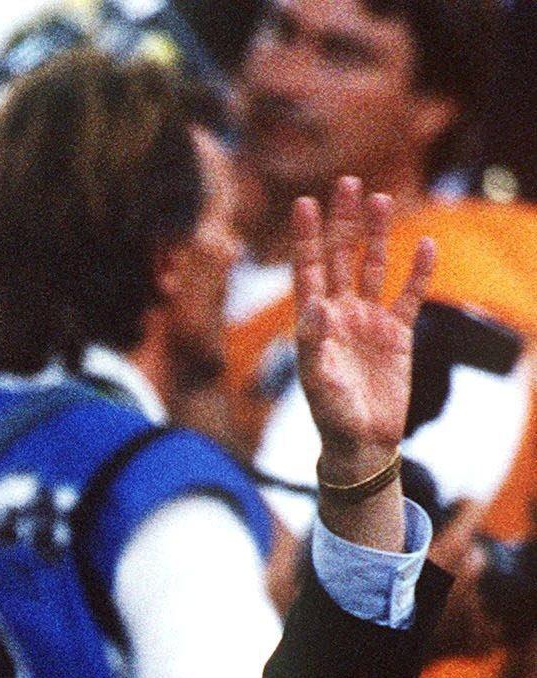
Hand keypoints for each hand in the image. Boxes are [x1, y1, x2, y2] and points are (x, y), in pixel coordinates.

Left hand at [294, 177, 433, 483]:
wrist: (363, 442)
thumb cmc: (331, 416)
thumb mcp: (316, 382)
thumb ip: (311, 343)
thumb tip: (314, 302)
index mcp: (314, 323)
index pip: (307, 271)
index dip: (305, 238)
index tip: (304, 203)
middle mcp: (340, 314)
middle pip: (340, 257)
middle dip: (342, 222)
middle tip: (346, 183)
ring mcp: (369, 320)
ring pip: (373, 267)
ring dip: (376, 235)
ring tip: (380, 199)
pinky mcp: (398, 333)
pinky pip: (410, 295)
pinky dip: (419, 272)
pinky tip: (426, 244)